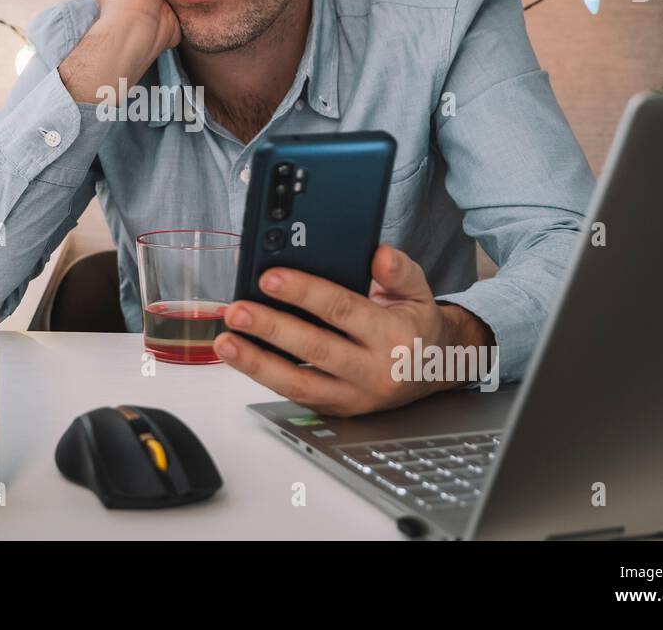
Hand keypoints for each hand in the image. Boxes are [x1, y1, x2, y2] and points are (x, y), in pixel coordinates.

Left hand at [213, 244, 497, 416]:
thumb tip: (380, 254)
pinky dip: (266, 377)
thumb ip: (400, 271)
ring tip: (226, 341)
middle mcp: (373, 370)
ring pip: (299, 383)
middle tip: (237, 310)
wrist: (436, 372)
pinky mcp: (337, 409)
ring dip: (257, 363)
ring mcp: (353, 395)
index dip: (304, 293)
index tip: (269, 277)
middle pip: (315, 349)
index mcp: (392, 335)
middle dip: (271, 328)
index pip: (342, 310)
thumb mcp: (420, 293)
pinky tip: (241, 357)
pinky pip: (297, 395)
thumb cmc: (417, 327)